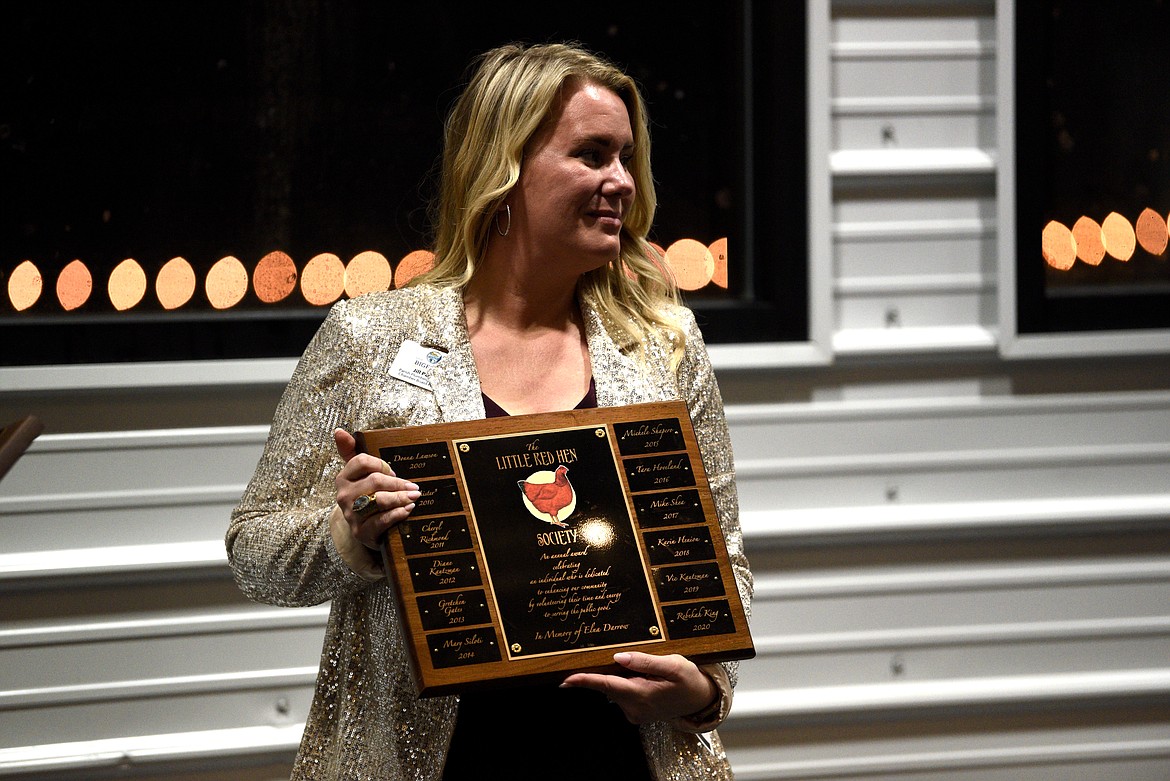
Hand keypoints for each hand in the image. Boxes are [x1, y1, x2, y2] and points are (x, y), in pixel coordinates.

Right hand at [333, 428, 420, 548]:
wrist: (361, 527)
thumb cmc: (364, 495)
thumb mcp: (357, 474)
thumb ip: (350, 451)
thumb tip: (339, 431)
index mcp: (343, 477)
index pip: (361, 461)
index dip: (381, 464)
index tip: (392, 470)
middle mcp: (344, 496)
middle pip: (374, 481)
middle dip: (397, 483)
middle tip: (414, 486)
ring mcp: (352, 515)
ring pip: (379, 501)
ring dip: (400, 497)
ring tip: (414, 496)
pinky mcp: (361, 532)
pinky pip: (382, 520)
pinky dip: (398, 514)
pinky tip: (408, 509)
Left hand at [559, 652, 717, 724]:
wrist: (700, 699)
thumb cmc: (688, 680)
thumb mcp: (672, 664)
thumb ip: (645, 661)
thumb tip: (618, 657)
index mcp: (641, 695)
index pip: (607, 685)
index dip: (585, 681)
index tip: (566, 680)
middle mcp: (635, 708)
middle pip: (609, 685)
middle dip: (607, 670)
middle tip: (625, 658)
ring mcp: (635, 712)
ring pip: (616, 688)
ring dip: (622, 676)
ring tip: (648, 670)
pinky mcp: (636, 712)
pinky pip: (623, 694)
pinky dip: (627, 683)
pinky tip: (645, 678)